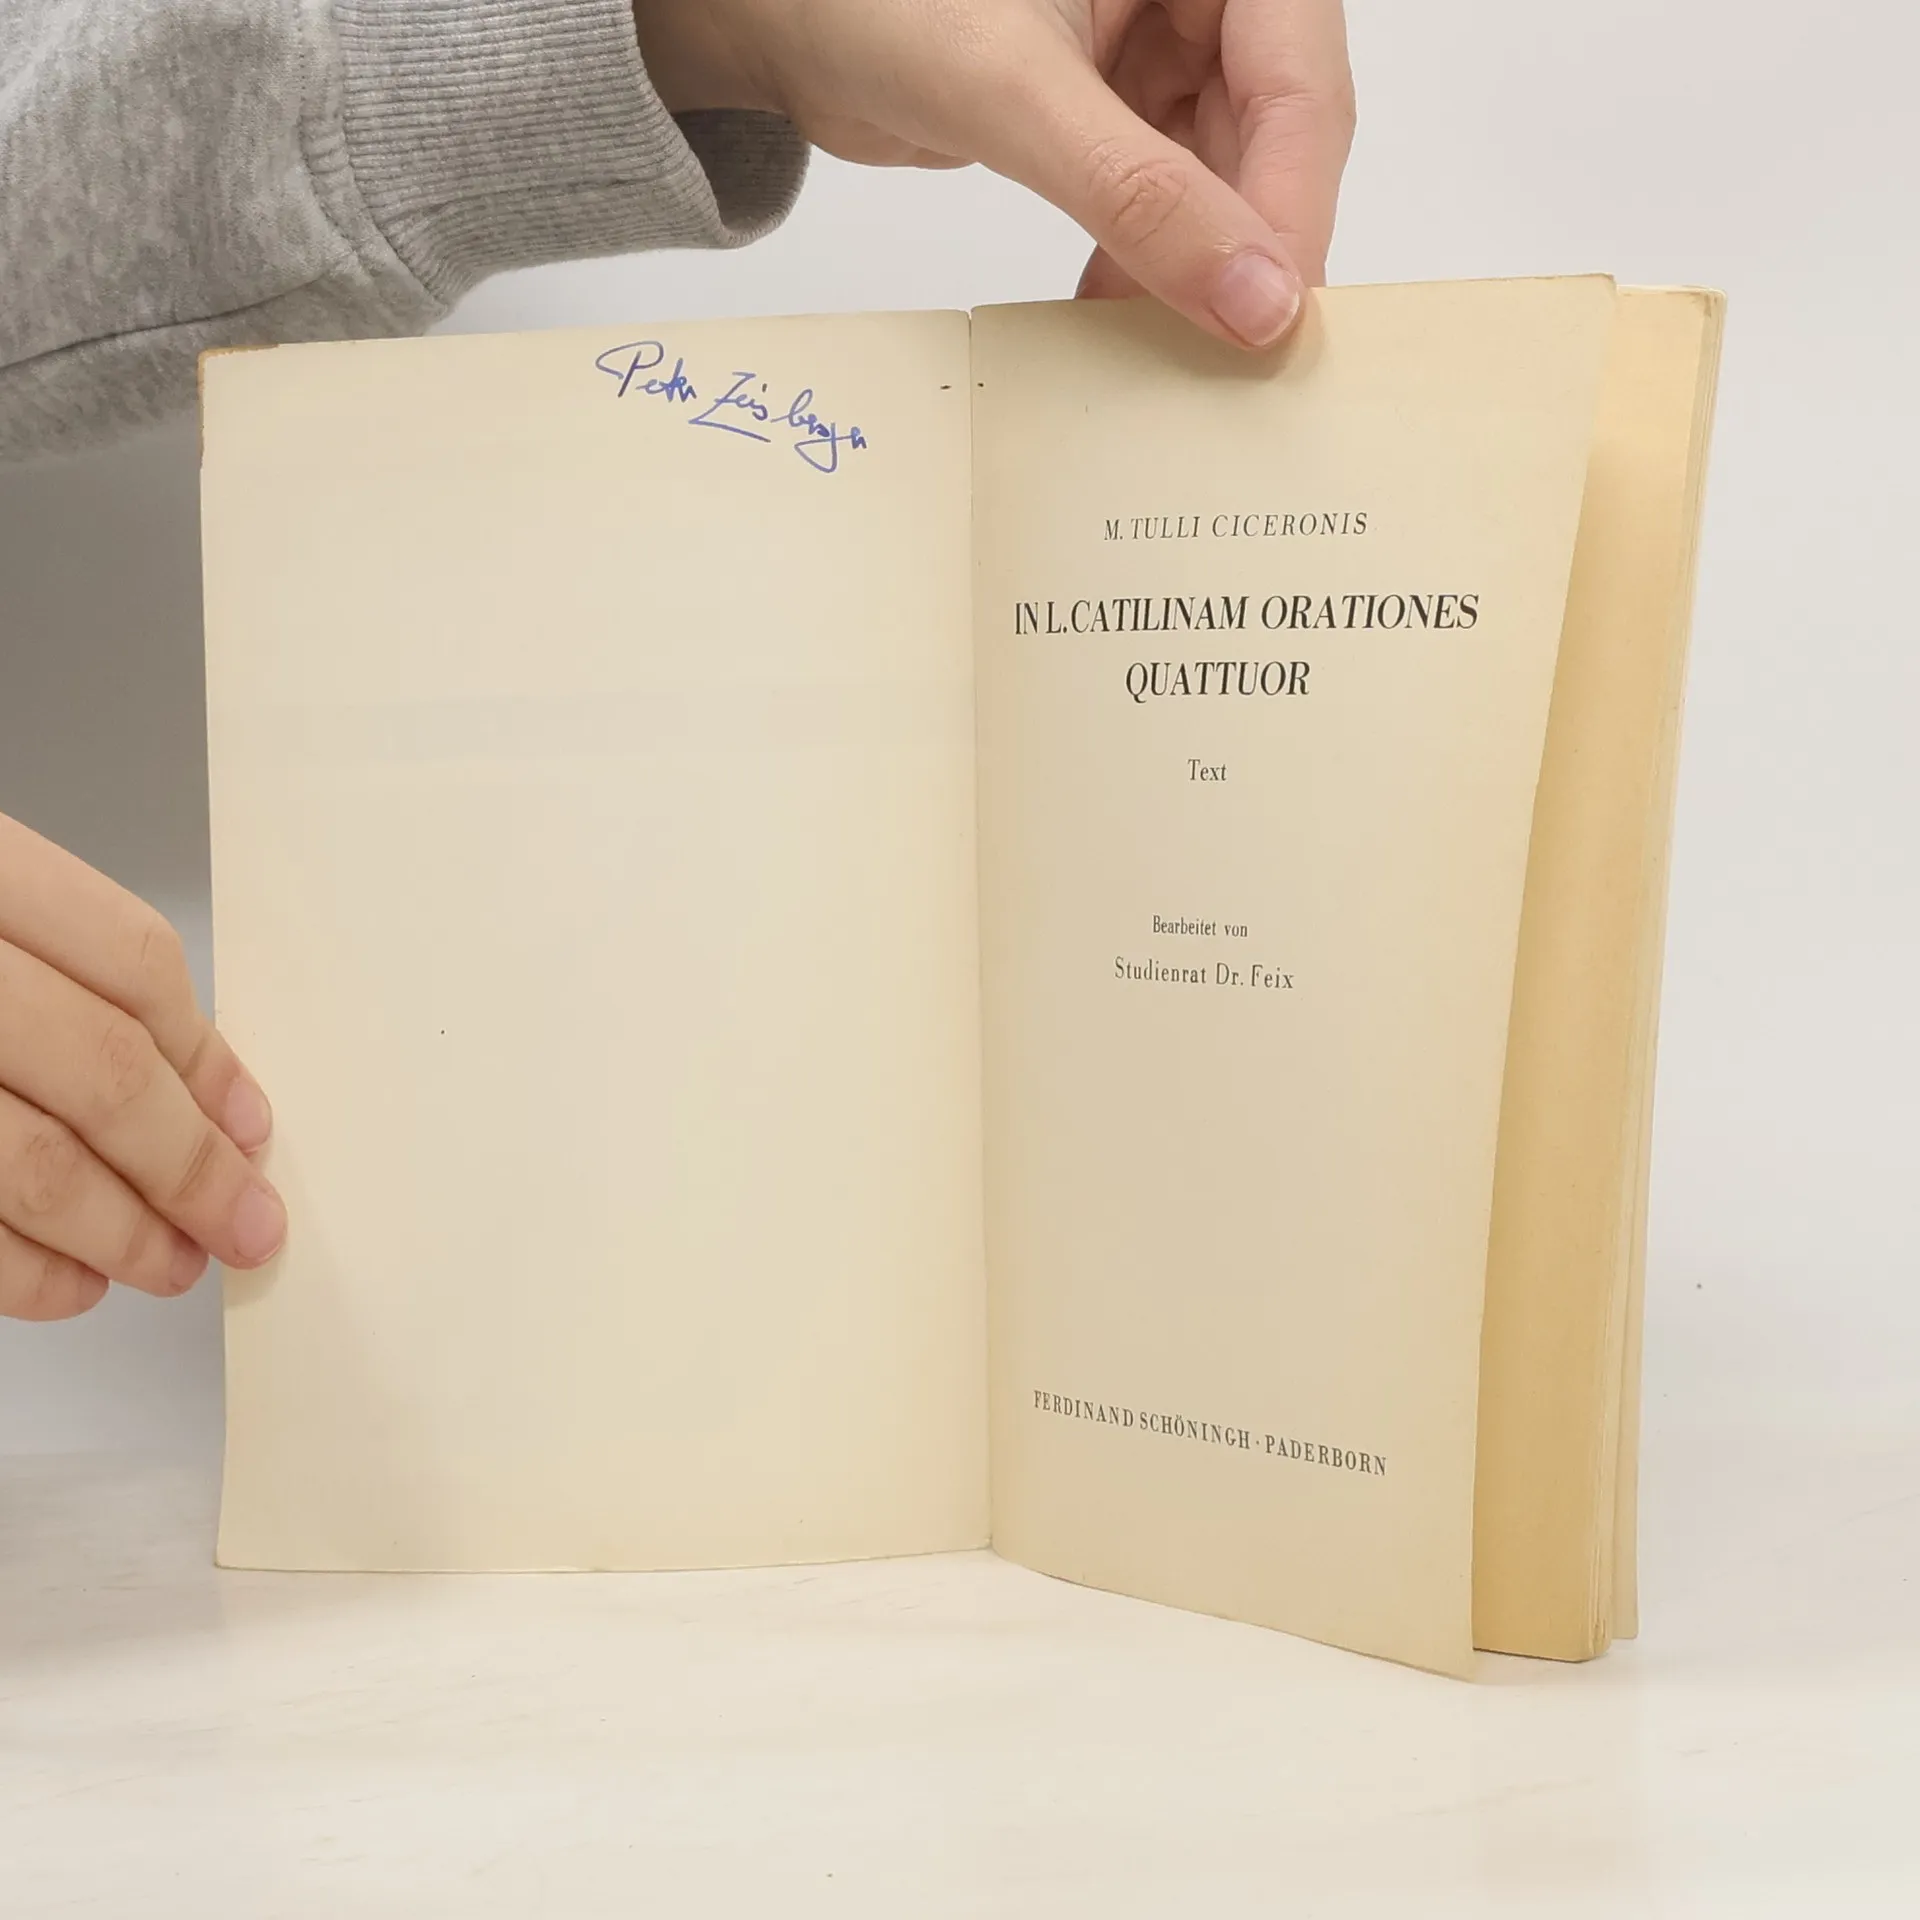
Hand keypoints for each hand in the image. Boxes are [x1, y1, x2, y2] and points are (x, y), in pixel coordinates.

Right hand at [0, 813, 282, 1321]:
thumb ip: (63, 974)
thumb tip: (208, 1091)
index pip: (131, 963)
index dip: (207, 1058)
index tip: (251, 1127)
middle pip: (100, 1072)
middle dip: (188, 1167)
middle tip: (242, 1224)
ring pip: (27, 1165)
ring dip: (118, 1233)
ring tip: (168, 1264)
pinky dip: (22, 1273)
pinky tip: (67, 1286)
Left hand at [636, 0, 1353, 348]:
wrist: (775, 11)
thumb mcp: (1016, 94)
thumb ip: (1140, 196)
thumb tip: (1254, 301)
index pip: (1298, 81)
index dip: (1292, 205)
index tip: (1276, 320)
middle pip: (1275, 135)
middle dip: (1248, 250)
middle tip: (1238, 365)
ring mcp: (1159, 47)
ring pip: (1219, 177)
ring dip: (1195, 271)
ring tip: (1176, 362)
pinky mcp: (1113, 106)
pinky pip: (1161, 196)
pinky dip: (1145, 264)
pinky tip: (1122, 327)